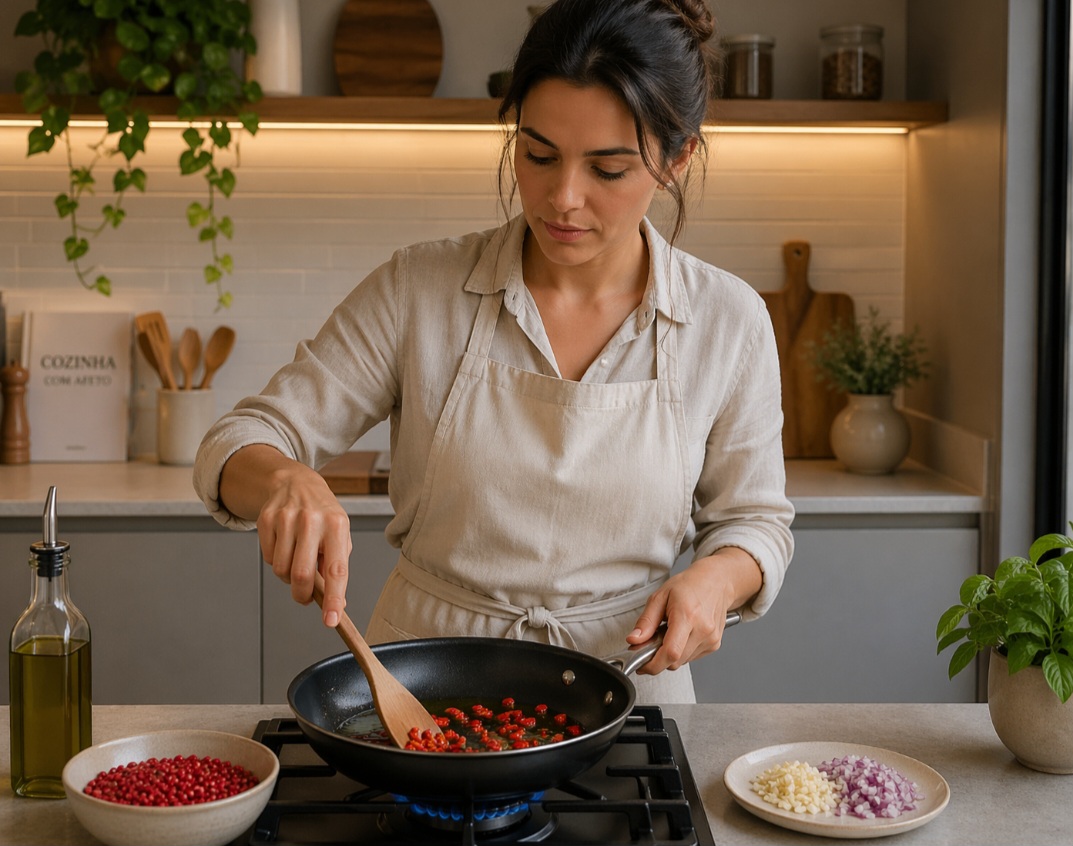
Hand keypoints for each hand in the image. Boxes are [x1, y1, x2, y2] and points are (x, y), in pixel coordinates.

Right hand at [256, 464, 352, 627]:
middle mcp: (312, 520)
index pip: (336, 570)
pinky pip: (268, 559)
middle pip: (301, 575)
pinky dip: (277, 561)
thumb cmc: (323, 515)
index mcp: (337, 525)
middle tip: (306, 597)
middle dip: (302, 594)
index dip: (334, 598)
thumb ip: (337, 567)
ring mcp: (286, 518)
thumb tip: (337, 604)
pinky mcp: (266, 519)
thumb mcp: (339, 535)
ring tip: (298, 560)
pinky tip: (286, 546)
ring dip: (289, 577)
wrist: (296, 483)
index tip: (331, 620)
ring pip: (282, 570)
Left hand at [626, 547, 760, 673]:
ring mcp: (711, 639)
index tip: (642, 664)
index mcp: (687, 615)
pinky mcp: (714, 645)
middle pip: (675, 661)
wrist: (716, 582)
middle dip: (658, 658)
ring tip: (669, 633)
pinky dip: (681, 652)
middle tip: (651, 643)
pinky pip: (691, 658)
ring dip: (670, 655)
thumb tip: (634, 640)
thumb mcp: (660, 596)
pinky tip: (681, 635)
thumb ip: (646, 621)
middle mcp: (703, 629)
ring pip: (682, 662)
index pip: (671, 652)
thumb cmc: (689, 585)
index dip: (653, 664)